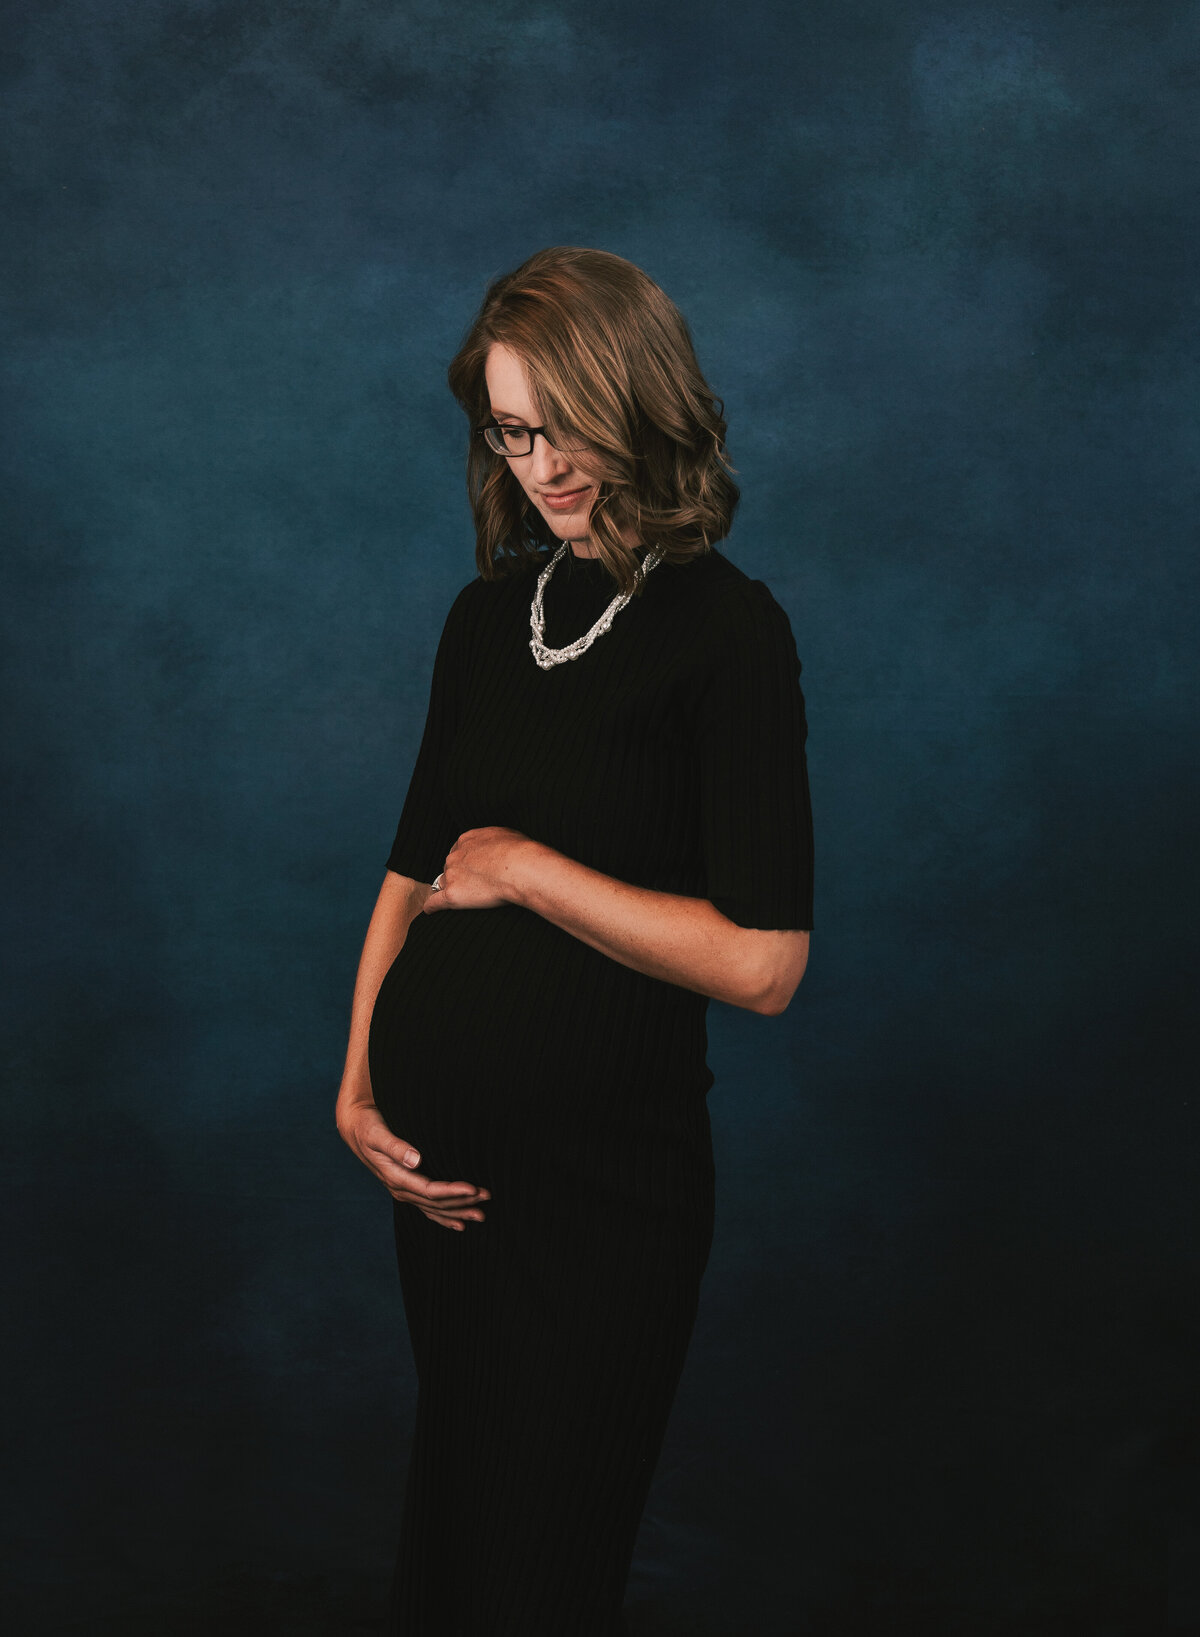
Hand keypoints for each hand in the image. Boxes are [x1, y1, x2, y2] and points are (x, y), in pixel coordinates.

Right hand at [336, 1099, 488, 1230]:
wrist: (355, 1128)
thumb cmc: (368, 1127)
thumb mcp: (378, 1134)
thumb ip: (396, 1147)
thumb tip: (416, 1160)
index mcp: (395, 1178)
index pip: (430, 1191)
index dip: (453, 1192)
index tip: (474, 1189)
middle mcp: (400, 1189)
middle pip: (436, 1203)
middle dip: (462, 1202)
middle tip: (487, 1197)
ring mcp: (403, 1191)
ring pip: (434, 1209)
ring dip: (458, 1212)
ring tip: (481, 1215)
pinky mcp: (407, 1188)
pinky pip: (428, 1208)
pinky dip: (444, 1217)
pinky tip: (459, 1224)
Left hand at [422, 826, 538, 913]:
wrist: (519, 867)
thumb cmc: (519, 852)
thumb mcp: (506, 835)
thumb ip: (494, 841)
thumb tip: (499, 846)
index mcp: (466, 840)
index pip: (459, 852)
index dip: (466, 862)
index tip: (474, 870)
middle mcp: (455, 856)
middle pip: (450, 868)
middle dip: (459, 876)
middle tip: (475, 885)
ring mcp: (452, 875)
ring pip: (444, 884)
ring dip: (452, 890)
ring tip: (463, 899)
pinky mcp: (453, 895)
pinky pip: (435, 902)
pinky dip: (431, 906)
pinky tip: (430, 910)